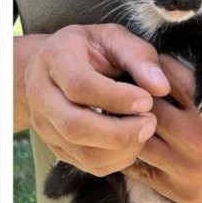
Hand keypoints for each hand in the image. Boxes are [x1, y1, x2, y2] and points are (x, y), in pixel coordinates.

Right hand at [19, 24, 170, 175]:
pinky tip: (131, 143)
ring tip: (144, 131)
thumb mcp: (112, 38)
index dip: (116, 98)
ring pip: (81, 151)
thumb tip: (160, 87)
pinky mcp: (54, 146)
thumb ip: (138, 56)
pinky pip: (87, 164)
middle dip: (119, 132)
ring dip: (121, 149)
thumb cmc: (88, 49)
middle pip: (75, 125)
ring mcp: (44, 124)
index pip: (79, 85)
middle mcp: (41, 94)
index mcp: (54, 58)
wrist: (50, 65)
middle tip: (150, 123)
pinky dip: (116, 160)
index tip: (147, 100)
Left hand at [127, 15, 201, 202]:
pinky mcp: (185, 192)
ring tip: (139, 110)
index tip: (158, 61)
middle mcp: (195, 140)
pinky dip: (138, 154)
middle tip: (139, 83)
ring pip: (140, 137)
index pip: (162, 74)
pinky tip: (143, 139)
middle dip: (141, 90)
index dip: (157, 63)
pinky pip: (144, 171)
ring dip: (137, 122)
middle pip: (145, 104)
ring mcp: (188, 170)